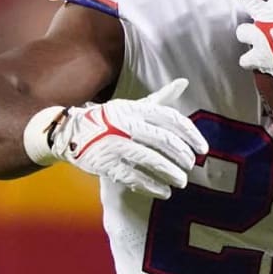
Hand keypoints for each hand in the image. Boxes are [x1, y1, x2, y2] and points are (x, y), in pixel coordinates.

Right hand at [26, 79, 208, 198]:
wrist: (69, 132)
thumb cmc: (109, 119)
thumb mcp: (132, 105)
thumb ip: (160, 98)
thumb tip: (184, 82)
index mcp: (135, 108)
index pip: (171, 119)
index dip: (191, 135)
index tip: (203, 149)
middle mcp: (126, 124)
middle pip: (164, 140)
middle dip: (182, 156)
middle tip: (191, 166)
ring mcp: (115, 144)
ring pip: (151, 160)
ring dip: (171, 173)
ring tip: (182, 181)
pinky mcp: (105, 163)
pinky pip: (134, 177)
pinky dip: (152, 186)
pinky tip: (164, 191)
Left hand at [236, 0, 272, 119]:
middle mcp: (266, 18)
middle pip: (250, 2)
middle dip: (252, 0)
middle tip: (256, 0)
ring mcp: (260, 40)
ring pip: (242, 31)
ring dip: (248, 32)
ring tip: (253, 34)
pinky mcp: (260, 59)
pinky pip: (247, 59)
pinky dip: (251, 60)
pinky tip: (256, 60)